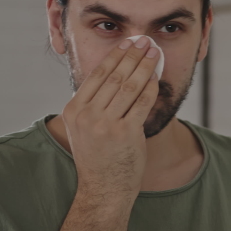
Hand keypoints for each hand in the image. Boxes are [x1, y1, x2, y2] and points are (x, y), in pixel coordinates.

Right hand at [61, 37, 160, 199]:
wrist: (104, 188)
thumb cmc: (98, 156)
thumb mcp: (84, 128)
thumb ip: (93, 103)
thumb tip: (116, 71)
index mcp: (73, 110)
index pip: (97, 75)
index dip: (115, 56)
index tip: (128, 42)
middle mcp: (86, 116)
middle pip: (114, 77)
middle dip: (132, 56)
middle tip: (145, 42)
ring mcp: (105, 125)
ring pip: (129, 86)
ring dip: (145, 66)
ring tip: (155, 54)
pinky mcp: (125, 133)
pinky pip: (142, 103)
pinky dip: (151, 87)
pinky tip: (157, 77)